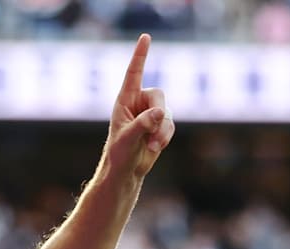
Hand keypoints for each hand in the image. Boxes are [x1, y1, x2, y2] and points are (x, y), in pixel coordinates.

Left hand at [104, 34, 174, 179]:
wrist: (126, 170)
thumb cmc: (119, 153)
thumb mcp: (128, 138)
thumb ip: (144, 124)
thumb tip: (160, 112)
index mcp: (125, 100)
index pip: (134, 73)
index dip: (140, 55)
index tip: (145, 37)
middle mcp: (139, 103)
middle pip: (159, 95)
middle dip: (159, 114)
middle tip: (152, 132)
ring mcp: (151, 114)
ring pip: (167, 113)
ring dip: (162, 131)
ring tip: (151, 145)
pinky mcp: (160, 125)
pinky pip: (171, 125)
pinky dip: (165, 137)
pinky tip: (155, 147)